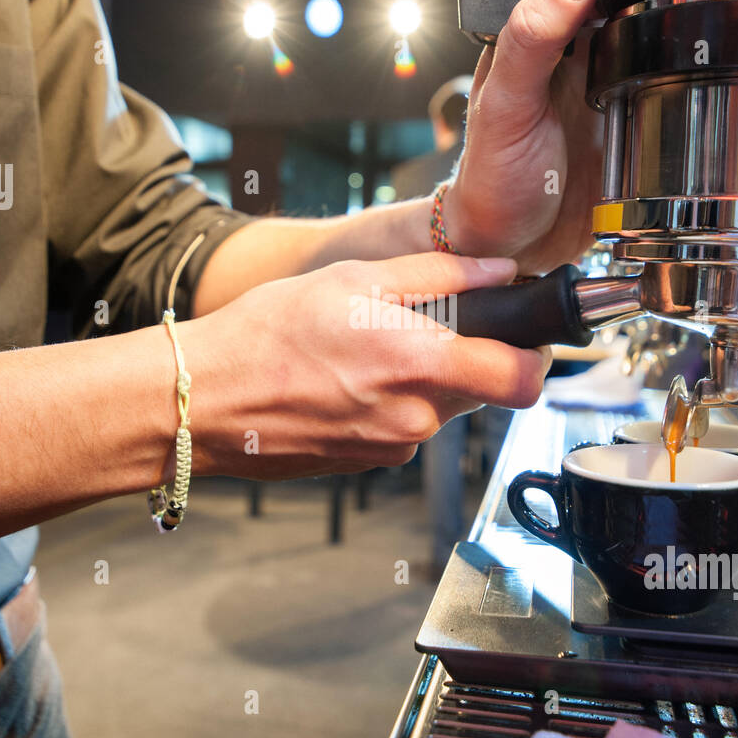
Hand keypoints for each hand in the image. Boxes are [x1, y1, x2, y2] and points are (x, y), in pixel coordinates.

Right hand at [182, 253, 550, 478]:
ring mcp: (389, 448)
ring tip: (359, 352)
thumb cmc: (267, 335)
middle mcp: (414, 418)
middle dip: (459, 358)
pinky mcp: (364, 465)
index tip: (523, 336)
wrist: (203, 400)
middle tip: (413, 327)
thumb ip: (439, 277)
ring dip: (416, 380)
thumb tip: (498, 272)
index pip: (521, 380)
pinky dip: (383, 403)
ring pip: (434, 408)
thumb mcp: (355, 280)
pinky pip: (398, 428)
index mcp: (419, 366)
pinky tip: (340, 382)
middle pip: (477, 391)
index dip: (534, 355)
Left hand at [444, 0, 703, 274]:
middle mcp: (587, 38)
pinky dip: (711, 54)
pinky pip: (689, 70)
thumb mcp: (506, 105)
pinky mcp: (651, 112)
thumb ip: (533, 34)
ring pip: (673, 10)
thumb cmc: (493, 176)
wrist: (512, 248)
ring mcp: (622, 73)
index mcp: (546, 21)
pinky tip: (730, 49)